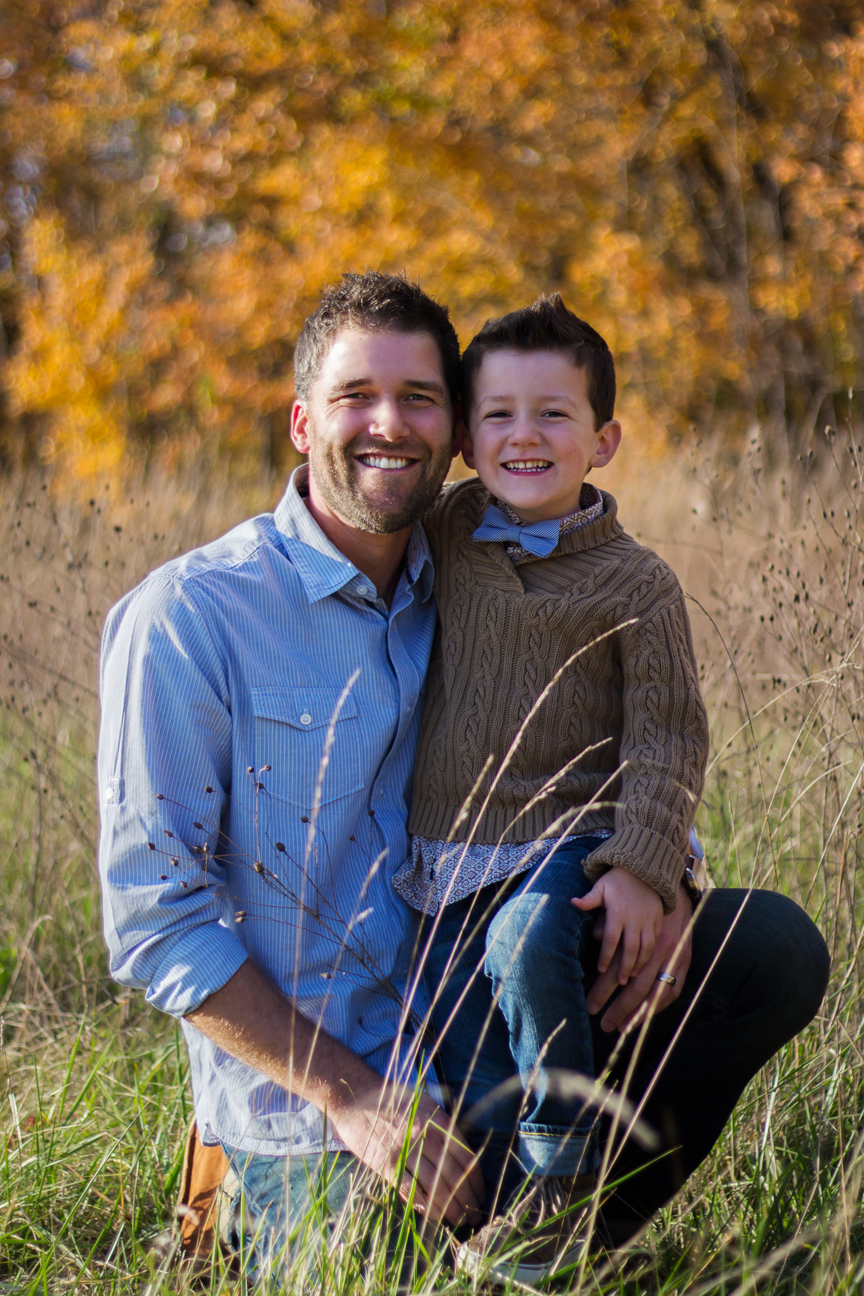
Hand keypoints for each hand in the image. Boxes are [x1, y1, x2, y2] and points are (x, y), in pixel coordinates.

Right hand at [329, 1081, 484, 1226]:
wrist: (356, 1099)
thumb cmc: (393, 1100)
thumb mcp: (426, 1104)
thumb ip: (445, 1128)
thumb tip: (465, 1160)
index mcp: (439, 1120)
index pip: (466, 1158)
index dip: (477, 1182)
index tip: (480, 1196)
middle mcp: (425, 1136)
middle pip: (455, 1176)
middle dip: (468, 1200)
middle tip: (474, 1216)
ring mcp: (405, 1151)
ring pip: (436, 1187)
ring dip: (451, 1208)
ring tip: (459, 1220)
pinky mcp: (386, 1165)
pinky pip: (411, 1191)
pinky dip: (426, 1206)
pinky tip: (435, 1216)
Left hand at [572, 866, 663, 983]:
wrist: (643, 868)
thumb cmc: (616, 880)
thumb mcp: (601, 886)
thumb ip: (589, 899)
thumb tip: (572, 902)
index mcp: (618, 912)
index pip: (611, 939)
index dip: (606, 956)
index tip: (600, 969)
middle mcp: (634, 918)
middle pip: (630, 948)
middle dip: (625, 967)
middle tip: (619, 982)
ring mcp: (648, 920)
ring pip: (645, 947)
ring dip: (639, 964)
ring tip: (631, 977)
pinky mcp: (657, 919)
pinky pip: (655, 940)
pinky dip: (650, 954)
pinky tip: (645, 964)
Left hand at [586, 882, 694, 1032]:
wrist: (670, 883)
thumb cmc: (635, 893)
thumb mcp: (612, 895)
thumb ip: (600, 913)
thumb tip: (594, 934)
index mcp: (639, 934)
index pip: (617, 967)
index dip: (603, 988)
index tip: (590, 1006)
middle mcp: (658, 947)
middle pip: (635, 984)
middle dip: (619, 1007)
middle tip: (603, 1024)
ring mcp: (674, 954)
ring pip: (655, 989)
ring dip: (639, 1011)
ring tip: (622, 1028)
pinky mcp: (685, 958)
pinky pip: (673, 987)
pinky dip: (659, 1003)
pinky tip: (645, 1015)